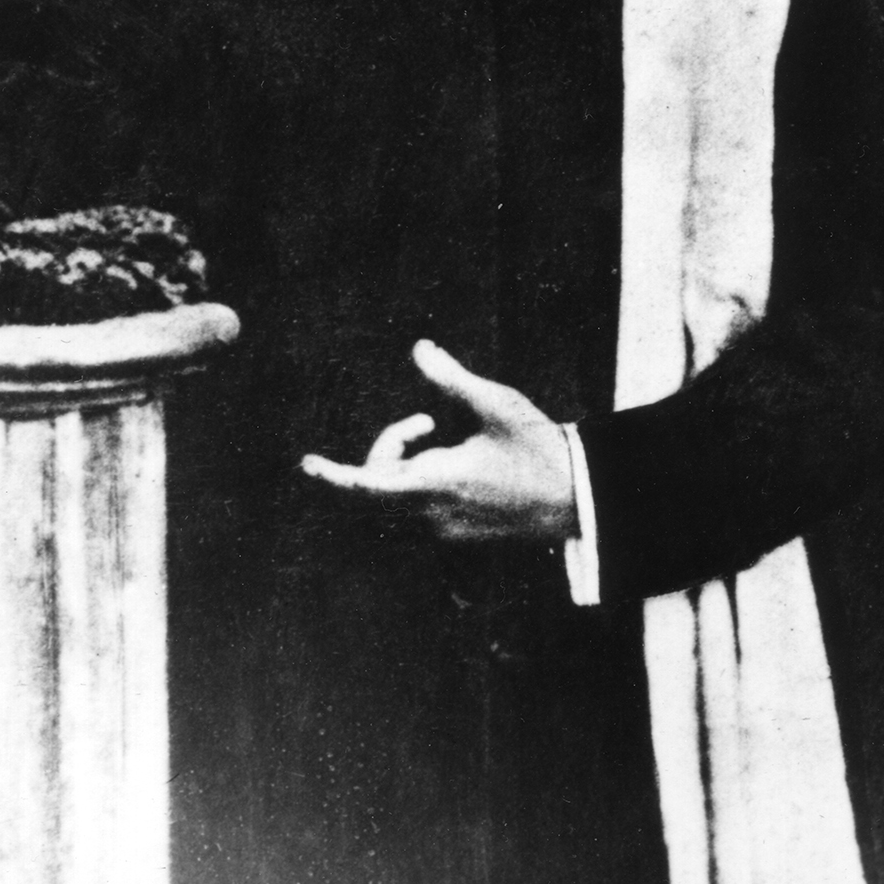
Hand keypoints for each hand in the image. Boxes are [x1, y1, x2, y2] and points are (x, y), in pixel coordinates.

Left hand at [301, 340, 573, 542]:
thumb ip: (452, 378)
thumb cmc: (538, 447)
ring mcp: (444, 528)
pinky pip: (418, 505)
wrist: (576, 497)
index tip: (307, 465)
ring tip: (442, 434)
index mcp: (440, 482)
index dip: (335, 476)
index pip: (371, 484)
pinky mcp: (455, 534)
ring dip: (407, 460)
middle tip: (426, 419)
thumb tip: (419, 350)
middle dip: (389, 444)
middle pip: (381, 480)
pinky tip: (458, 460)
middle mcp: (435, 513)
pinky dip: (422, 478)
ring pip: (399, 493)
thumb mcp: (496, 404)